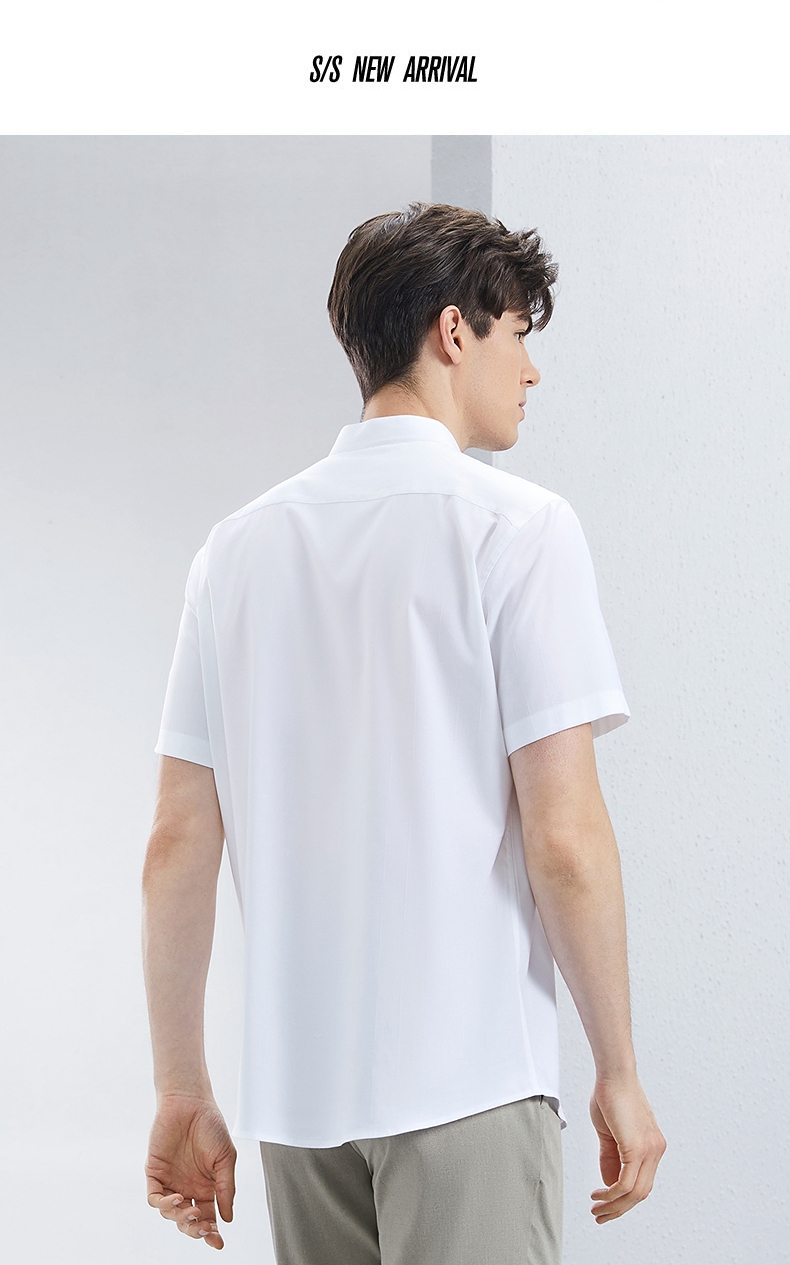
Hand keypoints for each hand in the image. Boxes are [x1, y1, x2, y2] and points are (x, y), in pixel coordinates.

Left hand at [146, 1094, 236, 1248]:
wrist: (190, 1102)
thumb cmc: (211, 1125)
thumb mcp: (226, 1158)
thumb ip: (226, 1188)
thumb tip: (227, 1218)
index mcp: (206, 1186)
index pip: (208, 1217)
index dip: (211, 1233)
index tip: (218, 1242)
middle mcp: (187, 1187)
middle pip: (189, 1221)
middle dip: (196, 1231)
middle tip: (204, 1229)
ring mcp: (171, 1181)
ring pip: (171, 1214)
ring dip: (181, 1219)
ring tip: (192, 1212)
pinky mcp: (155, 1173)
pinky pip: (155, 1197)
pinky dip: (164, 1204)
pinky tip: (176, 1199)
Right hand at [588, 1073, 665, 1223]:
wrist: (613, 1075)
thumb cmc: (610, 1096)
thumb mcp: (609, 1133)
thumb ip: (610, 1158)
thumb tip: (609, 1183)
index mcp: (652, 1146)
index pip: (642, 1182)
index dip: (624, 1198)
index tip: (606, 1204)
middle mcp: (656, 1151)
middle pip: (641, 1193)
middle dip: (619, 1209)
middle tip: (600, 1216)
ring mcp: (649, 1150)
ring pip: (635, 1193)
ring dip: (614, 1206)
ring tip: (597, 1209)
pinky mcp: (637, 1148)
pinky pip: (626, 1183)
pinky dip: (612, 1194)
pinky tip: (599, 1194)